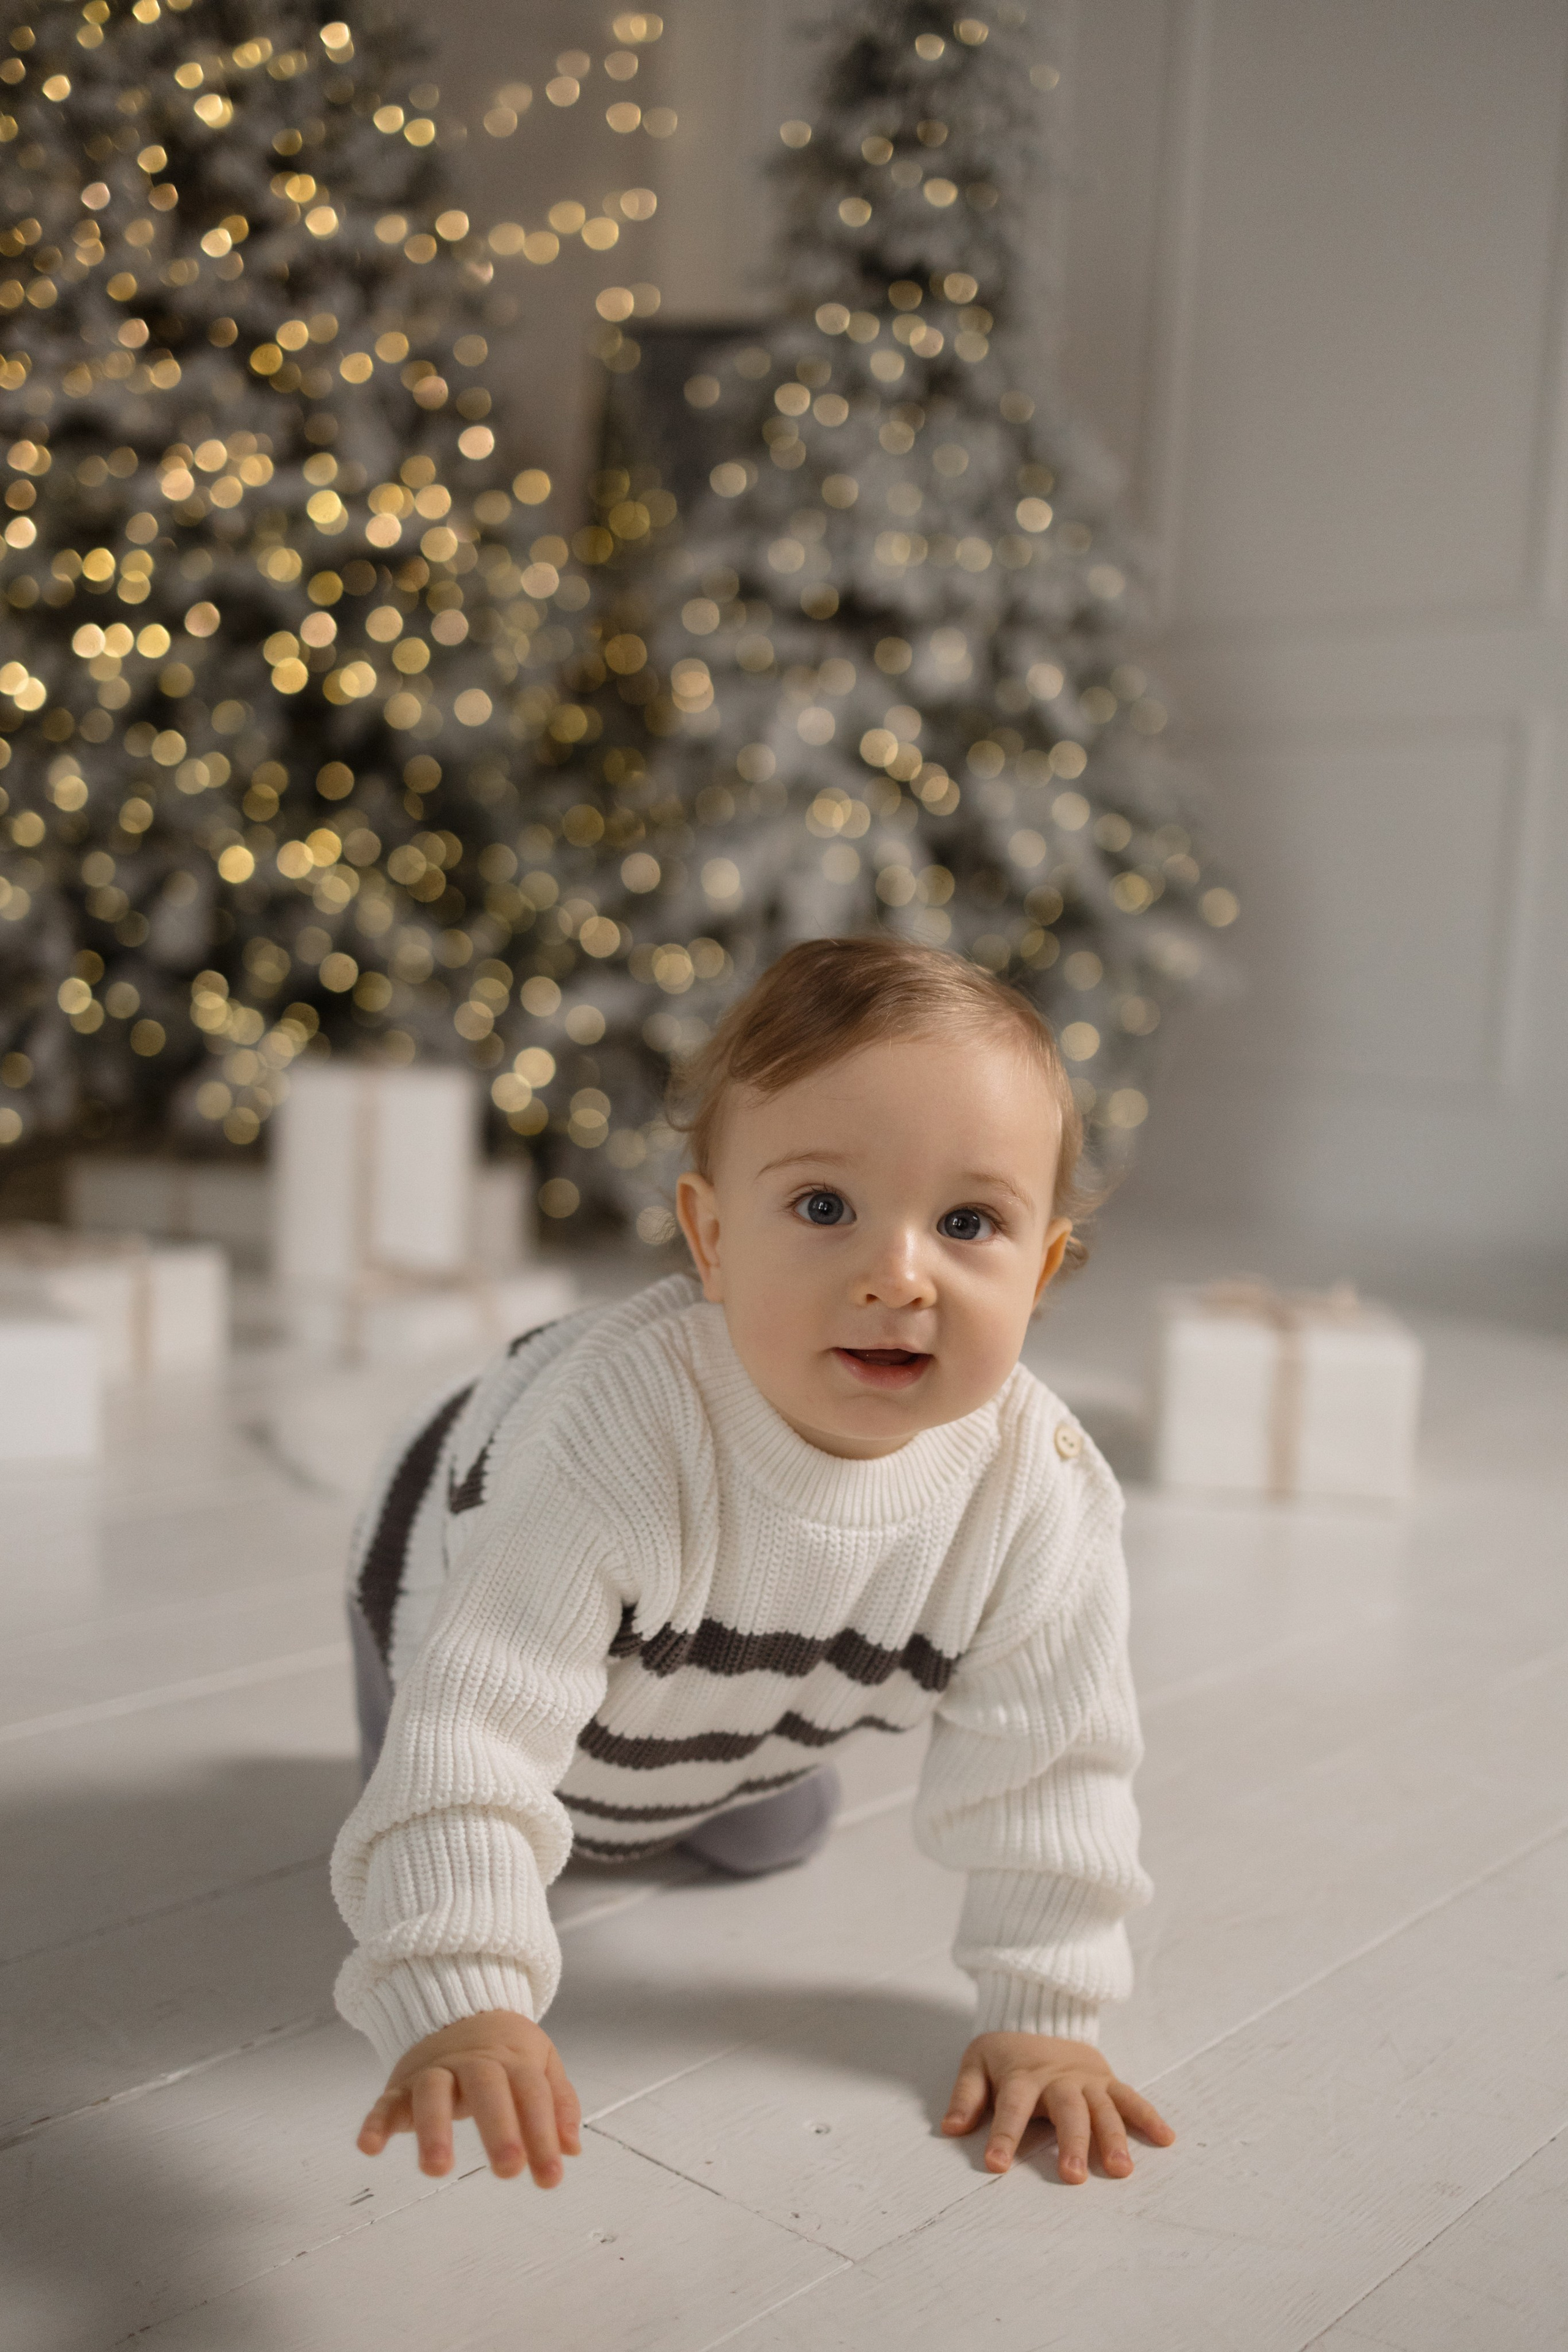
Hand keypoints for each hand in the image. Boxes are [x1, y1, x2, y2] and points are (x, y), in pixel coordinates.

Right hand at [356, 2010, 581, 2187]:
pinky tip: (369, 2146)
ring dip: (434, 2128)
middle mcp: (473, 2063)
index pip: (532, 2094)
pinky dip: (375, 2121)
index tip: (551, 2177)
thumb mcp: (540, 2062)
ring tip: (437, 2169)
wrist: (459, 2008)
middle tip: (509, 2170)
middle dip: (498, 2128)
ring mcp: (434, 2072)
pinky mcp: (401, 2085)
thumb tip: (572, 2148)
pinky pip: (386, 2100)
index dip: (544, 2134)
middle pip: (486, 2088)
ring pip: (432, 2092)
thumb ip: (558, 2102)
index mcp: (513, 2059)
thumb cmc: (505, 2051)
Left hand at [942, 2031, 1173, 2184]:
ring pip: (1102, 2108)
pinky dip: (1148, 2116)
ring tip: (1120, 2169)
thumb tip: (950, 2129)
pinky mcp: (1107, 2080)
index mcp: (1022, 2076)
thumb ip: (965, 2096)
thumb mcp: (976, 2063)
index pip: (1011, 2107)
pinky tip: (1165, 2138)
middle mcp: (1058, 2079)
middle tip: (1073, 2176)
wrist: (1039, 2012)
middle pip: (1066, 2110)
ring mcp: (1086, 2079)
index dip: (1003, 2135)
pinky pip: (1130, 2097)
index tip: (996, 2165)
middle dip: (1070, 2142)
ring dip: (1113, 2137)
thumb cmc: (1005, 2051)